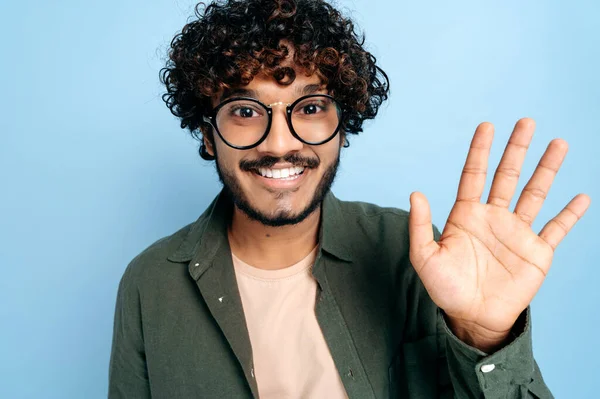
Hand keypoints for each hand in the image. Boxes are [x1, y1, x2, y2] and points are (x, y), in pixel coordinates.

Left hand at [408, 118, 589, 351]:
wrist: (473, 317)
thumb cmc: (446, 288)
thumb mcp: (424, 257)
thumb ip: (419, 226)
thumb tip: (415, 193)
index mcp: (466, 215)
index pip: (474, 175)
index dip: (480, 151)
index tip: (487, 125)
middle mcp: (493, 218)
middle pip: (507, 175)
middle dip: (516, 149)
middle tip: (527, 121)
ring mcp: (517, 233)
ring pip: (534, 193)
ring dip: (546, 169)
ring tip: (558, 143)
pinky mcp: (537, 252)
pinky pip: (557, 229)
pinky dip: (570, 214)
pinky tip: (582, 197)